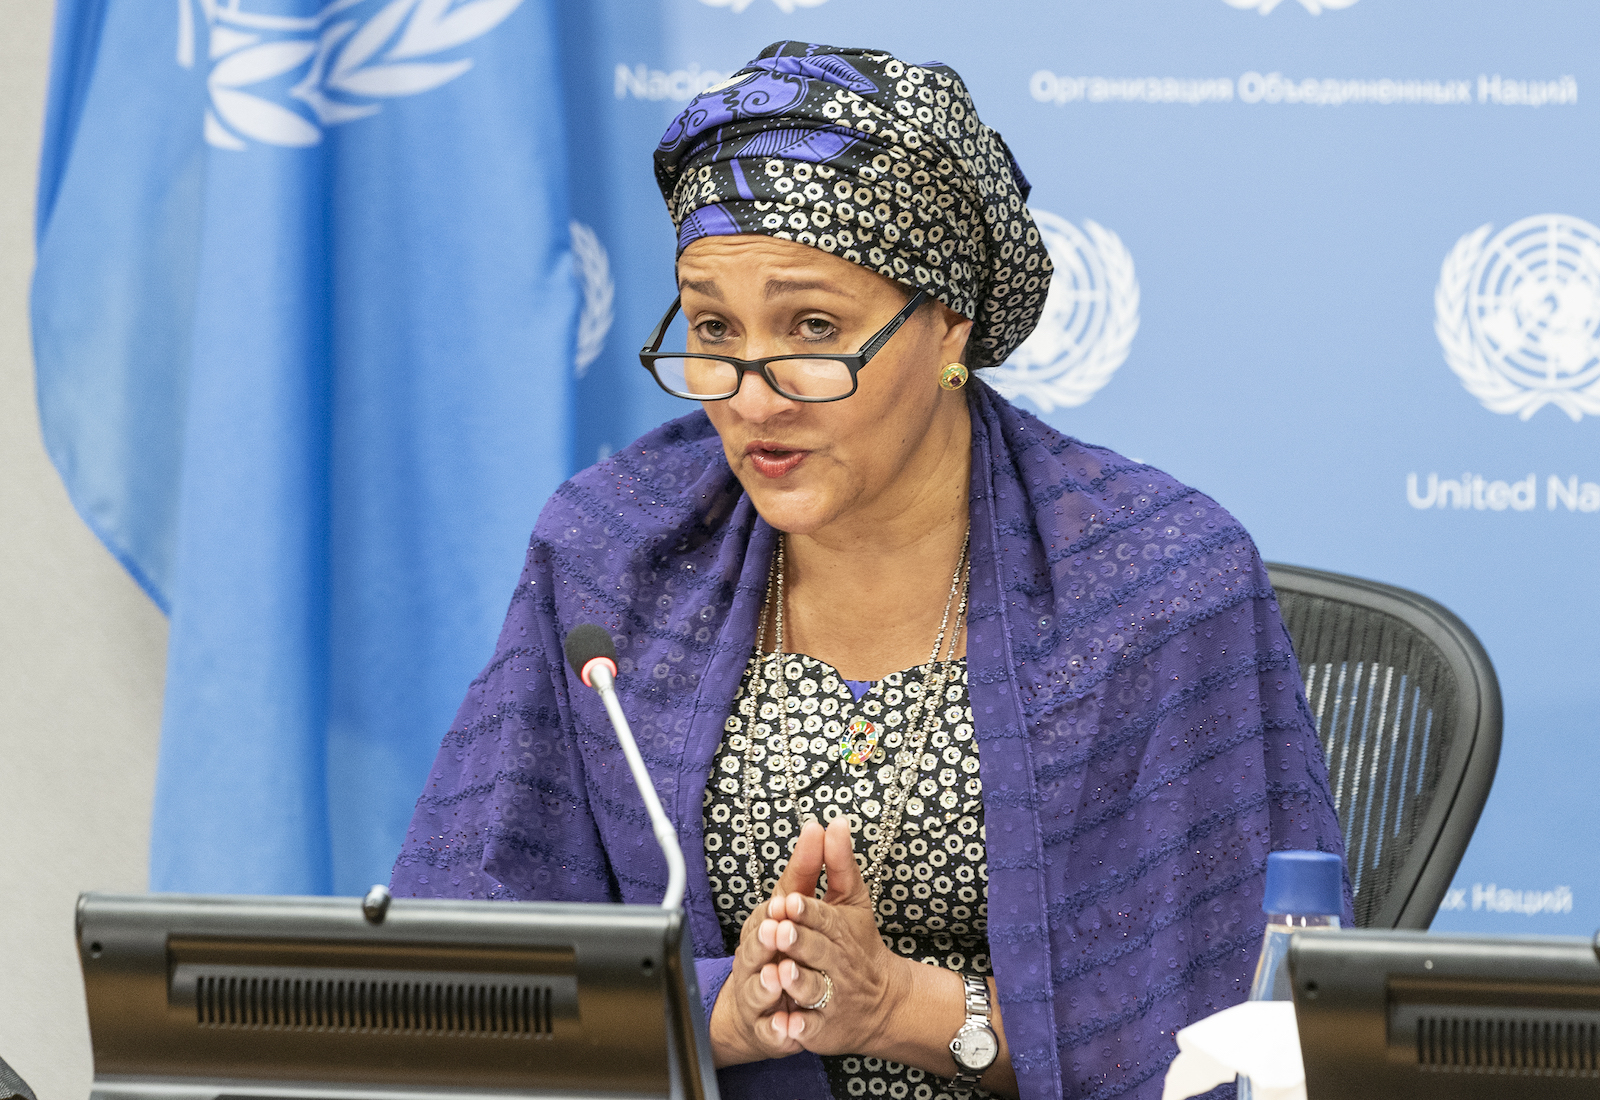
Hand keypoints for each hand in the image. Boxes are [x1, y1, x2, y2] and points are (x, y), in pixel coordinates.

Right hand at [707, 818, 827, 1065]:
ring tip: (777, 978)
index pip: (770, 910)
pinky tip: (788, 1027)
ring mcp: (757, 992)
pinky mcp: (767, 1026)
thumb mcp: (805, 903)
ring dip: (765, 983)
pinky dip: (778, 1028)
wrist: (775, 1002)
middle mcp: (756, 956)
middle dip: (765, 940)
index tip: (788, 900)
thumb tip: (827, 823)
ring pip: (757, 987)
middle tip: (778, 933)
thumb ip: (813, 865)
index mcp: (766, 924)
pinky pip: (770, 1029)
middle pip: (755, 947)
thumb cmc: (789, 943)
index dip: (779, 907)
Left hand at [758, 816, 913, 1056]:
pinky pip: (810, 1030)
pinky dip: (798, 1030)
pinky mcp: (824, 1029)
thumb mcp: (850, 902)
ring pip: (814, 990)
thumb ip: (837, 863)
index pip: (823, 917)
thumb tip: (833, 820)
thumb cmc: (858, 944)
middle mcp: (839, 964)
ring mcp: (832, 998)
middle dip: (797, 942)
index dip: (805, 911)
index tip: (787, 901)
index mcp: (841, 931)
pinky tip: (786, 1026)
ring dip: (797, 982)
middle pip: (817, 951)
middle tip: (777, 931)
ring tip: (781, 972)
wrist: (885, 1002)